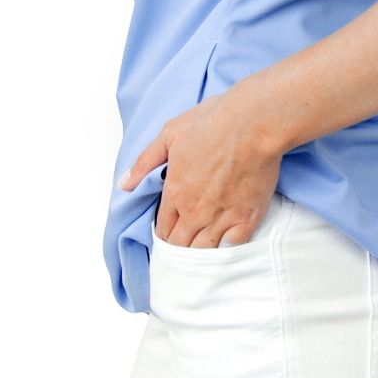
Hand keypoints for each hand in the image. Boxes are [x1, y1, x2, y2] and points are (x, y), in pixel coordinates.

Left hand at [118, 83, 282, 247]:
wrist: (254, 122)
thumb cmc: (213, 122)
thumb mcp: (170, 134)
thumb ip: (145, 162)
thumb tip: (124, 184)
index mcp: (175, 193)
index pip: (163, 228)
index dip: (164, 234)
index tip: (168, 234)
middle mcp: (195, 211)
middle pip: (180, 245)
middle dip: (178, 248)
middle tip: (182, 247)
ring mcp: (221, 217)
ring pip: (203, 251)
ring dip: (199, 253)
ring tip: (199, 255)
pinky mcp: (247, 218)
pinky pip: (231, 247)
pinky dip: (226, 250)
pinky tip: (225, 246)